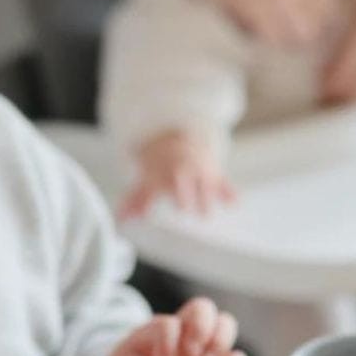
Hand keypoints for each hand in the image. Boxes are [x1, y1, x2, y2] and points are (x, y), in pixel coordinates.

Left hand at [119, 131, 235, 218]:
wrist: (182, 137)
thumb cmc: (161, 165)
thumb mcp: (147, 178)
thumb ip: (136, 199)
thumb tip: (122, 219)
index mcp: (162, 171)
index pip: (154, 183)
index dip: (150, 197)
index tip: (147, 214)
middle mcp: (181, 169)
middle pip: (182, 178)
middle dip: (183, 192)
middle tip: (184, 209)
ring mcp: (199, 171)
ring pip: (203, 181)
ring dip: (205, 195)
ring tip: (205, 214)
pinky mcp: (214, 174)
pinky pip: (223, 181)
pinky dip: (228, 191)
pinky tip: (233, 202)